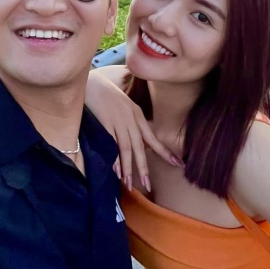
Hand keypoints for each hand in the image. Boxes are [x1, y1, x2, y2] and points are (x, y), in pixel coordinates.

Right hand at [86, 68, 180, 191]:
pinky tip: (115, 169)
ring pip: (126, 149)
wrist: (91, 82)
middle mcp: (131, 119)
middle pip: (140, 148)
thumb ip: (132, 123)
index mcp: (137, 116)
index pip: (153, 138)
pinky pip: (111, 144)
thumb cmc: (106, 95)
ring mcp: (118, 121)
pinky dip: (114, 157)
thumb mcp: (124, 107)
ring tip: (128, 184)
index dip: (165, 152)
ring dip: (127, 168)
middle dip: (144, 168)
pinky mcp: (105, 122)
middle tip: (148, 186)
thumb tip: (138, 143)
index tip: (178, 164)